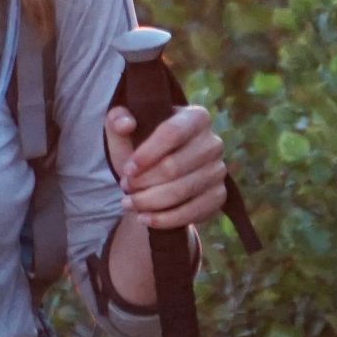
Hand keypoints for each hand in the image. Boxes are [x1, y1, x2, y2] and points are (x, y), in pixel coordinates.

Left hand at [104, 103, 228, 230]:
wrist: (158, 178)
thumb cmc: (142, 149)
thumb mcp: (125, 133)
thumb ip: (117, 120)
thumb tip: (125, 123)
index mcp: (195, 117)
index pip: (173, 132)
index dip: (147, 153)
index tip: (127, 170)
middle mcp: (213, 142)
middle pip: (175, 166)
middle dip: (144, 181)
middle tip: (125, 187)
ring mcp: (219, 170)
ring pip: (181, 191)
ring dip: (150, 201)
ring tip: (129, 203)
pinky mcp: (219, 196)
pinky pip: (193, 212)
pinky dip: (165, 219)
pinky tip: (145, 218)